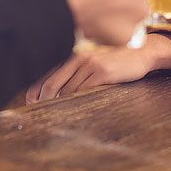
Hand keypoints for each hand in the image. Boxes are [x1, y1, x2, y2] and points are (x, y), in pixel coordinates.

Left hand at [25, 34, 170, 102]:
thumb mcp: (94, 63)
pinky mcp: (101, 73)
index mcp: (74, 56)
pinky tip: (70, 111)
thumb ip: (78, 73)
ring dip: (58, 104)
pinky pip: (83, 90)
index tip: (29, 101)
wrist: (141, 54)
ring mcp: (89, 65)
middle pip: (52, 82)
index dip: (36, 88)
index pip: (49, 72)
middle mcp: (78, 58)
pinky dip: (74, 102)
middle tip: (36, 112)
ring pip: (67, 89)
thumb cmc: (116, 62)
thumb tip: (61, 91)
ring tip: (50, 116)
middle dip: (42, 99)